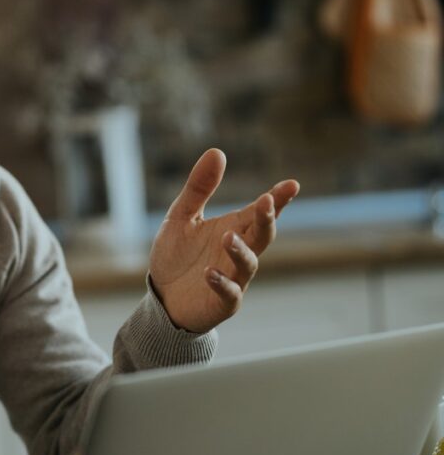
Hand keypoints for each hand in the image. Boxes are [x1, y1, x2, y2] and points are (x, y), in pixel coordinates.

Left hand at [149, 148, 299, 333]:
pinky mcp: (222, 302)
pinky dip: (222, 283)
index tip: (292, 185)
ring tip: (227, 237)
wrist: (162, 298)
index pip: (260, 212)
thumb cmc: (176, 256)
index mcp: (234, 228)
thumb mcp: (181, 217)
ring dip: (240, 250)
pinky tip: (209, 273)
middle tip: (266, 202)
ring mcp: (234, 278)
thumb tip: (217, 151)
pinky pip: (229, 293)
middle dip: (267, 219)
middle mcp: (239, 252)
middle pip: (262, 235)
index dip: (278, 199)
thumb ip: (199, 188)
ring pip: (249, 264)